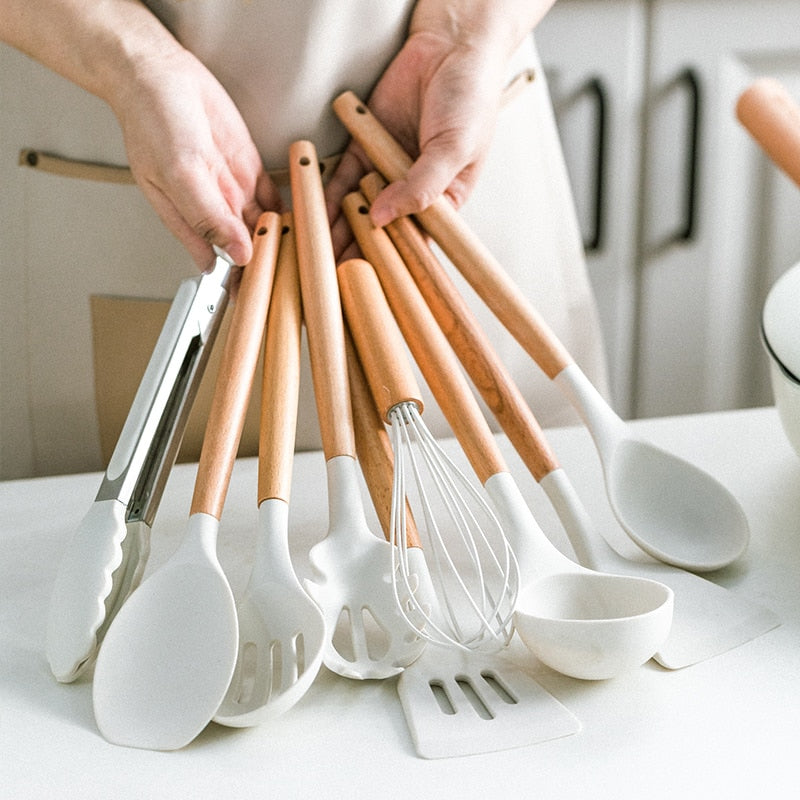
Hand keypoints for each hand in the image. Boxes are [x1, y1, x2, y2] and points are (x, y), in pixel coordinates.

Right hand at [111, 48, 282, 268]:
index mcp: (187, 219)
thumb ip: (208, 216)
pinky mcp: (250, 169)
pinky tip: (303, 226)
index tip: (263, 296)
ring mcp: (233, 189)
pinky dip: (288, 211)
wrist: (161, 74)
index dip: (241, 282)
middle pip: (245, 248)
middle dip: (267, 265)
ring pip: (262, 226)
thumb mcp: (179, 174)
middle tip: (292, 282)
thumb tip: (236, 254)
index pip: (219, 262)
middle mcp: (212, 208)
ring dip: (281, 240)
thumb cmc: (152, 121)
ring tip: (303, 259)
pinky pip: (273, 198)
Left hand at [326, 0, 552, 258]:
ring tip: (316, 253)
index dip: (392, 262)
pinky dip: (326, 195)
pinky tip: (312, 216)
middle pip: (381, 230)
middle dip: (357, 251)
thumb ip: (421, 186)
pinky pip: (341, 178)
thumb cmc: (470, 98)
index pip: (415, 240)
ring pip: (356, 208)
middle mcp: (413, 190)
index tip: (370, 282)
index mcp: (443, 200)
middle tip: (333, 276)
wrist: (450, 46)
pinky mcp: (364, 147)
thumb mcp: (454, 149)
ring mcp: (386, 170)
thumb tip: (385, 217)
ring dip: (336, 229)